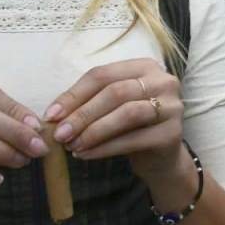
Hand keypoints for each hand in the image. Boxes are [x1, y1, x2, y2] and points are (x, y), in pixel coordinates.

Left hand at [46, 59, 184, 185]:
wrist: (161, 157)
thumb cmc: (132, 127)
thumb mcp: (111, 107)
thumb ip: (89, 103)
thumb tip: (53, 114)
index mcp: (145, 67)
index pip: (103, 74)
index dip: (74, 94)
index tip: (51, 115)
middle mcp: (163, 81)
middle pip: (115, 92)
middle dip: (82, 114)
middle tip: (59, 134)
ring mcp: (172, 107)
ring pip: (126, 114)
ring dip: (94, 131)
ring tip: (72, 145)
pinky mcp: (173, 133)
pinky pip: (133, 139)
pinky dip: (105, 148)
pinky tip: (86, 155)